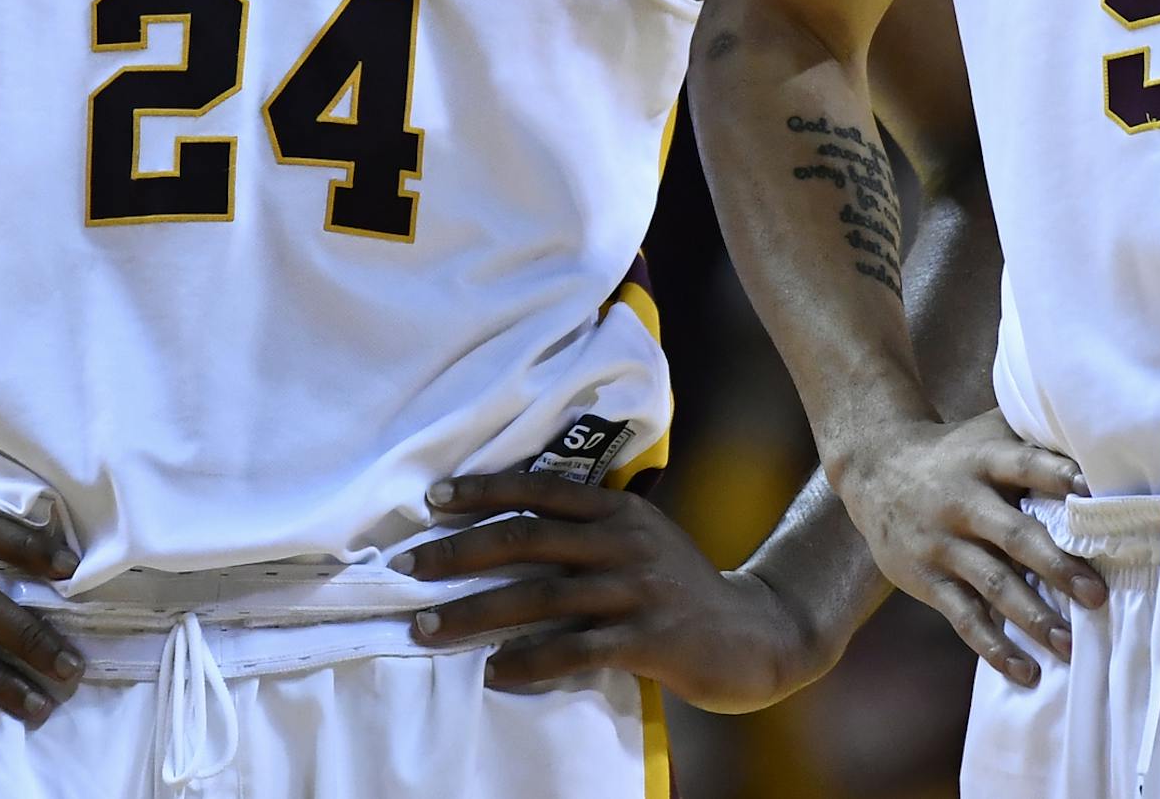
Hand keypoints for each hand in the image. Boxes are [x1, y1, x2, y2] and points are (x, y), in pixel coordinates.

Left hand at [397, 471, 822, 712]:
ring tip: (426, 628)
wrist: (753, 632)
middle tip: (407, 566)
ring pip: (541, 595)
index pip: (541, 489)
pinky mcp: (648, 639)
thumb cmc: (680, 587)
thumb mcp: (642, 539)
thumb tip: (513, 522)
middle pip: (528, 539)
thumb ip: (592, 527)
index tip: (434, 499)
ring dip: (476, 612)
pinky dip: (529, 659)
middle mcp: (626, 540)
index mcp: (620, 509)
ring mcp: (638, 589)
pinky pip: (575, 649)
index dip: (486, 490)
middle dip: (459, 552)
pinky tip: (494, 671)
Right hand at [827, 409, 1103, 686]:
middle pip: (1013, 534)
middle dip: (1056, 566)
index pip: (1024, 465)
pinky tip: (1025, 671)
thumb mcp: (985, 433)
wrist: (875, 467)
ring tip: (1068, 644)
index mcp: (983, 459)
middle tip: (1096, 595)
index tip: (1095, 495)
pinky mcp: (927, 578)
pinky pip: (963, 617)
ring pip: (991, 582)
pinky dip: (994, 647)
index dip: (1058, 476)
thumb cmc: (954, 452)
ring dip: (1032, 615)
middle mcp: (962, 499)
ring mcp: (942, 542)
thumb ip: (1031, 437)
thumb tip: (1098, 440)